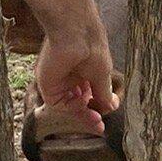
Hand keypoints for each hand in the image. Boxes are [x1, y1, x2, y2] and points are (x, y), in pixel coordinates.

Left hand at [35, 22, 118, 137]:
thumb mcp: (102, 74)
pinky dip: (73, 108)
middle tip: (100, 127)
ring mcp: (60, 81)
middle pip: (80, 102)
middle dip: (90, 114)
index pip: (90, 93)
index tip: (108, 115)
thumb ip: (104, 93)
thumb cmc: (91, 47)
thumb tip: (112, 106)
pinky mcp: (48, 85)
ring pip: (70, 104)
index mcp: (85, 70)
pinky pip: (59, 103)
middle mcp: (72, 76)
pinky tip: (85, 107)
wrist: (74, 33)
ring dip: (83, 114)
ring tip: (97, 121)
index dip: (98, 106)